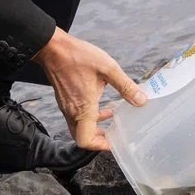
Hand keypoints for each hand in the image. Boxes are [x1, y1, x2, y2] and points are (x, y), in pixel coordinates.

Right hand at [32, 27, 145, 150]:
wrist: (53, 48)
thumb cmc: (78, 57)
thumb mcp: (108, 68)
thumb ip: (125, 86)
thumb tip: (141, 101)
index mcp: (83, 108)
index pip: (86, 141)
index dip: (101, 146)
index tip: (115, 143)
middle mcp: (72, 112)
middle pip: (83, 138)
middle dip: (100, 139)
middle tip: (115, 135)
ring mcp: (67, 107)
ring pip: (80, 128)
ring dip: (96, 127)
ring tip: (113, 121)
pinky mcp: (65, 100)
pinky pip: (76, 117)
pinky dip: (89, 117)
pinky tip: (101, 104)